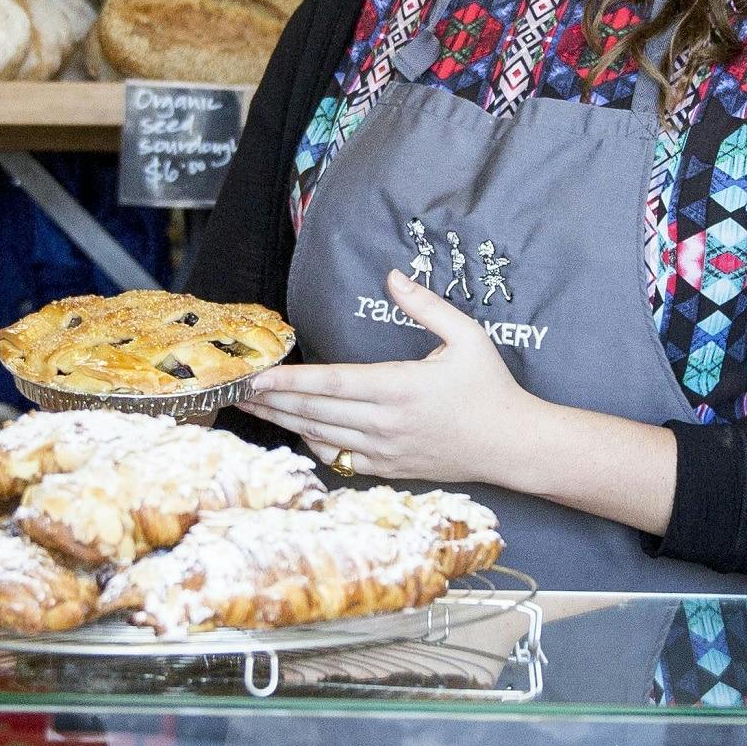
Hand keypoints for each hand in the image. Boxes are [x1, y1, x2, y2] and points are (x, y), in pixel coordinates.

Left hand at [242, 271, 530, 487]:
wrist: (511, 445)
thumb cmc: (490, 388)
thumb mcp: (467, 337)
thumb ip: (427, 305)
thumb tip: (392, 277)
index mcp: (399, 387)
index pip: (331, 384)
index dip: (288, 381)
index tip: (255, 375)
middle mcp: (385, 423)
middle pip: (314, 412)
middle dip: (270, 400)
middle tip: (234, 390)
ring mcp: (385, 450)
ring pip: (320, 436)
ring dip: (282, 421)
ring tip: (252, 407)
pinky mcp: (388, 469)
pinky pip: (339, 458)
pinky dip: (312, 444)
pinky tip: (296, 429)